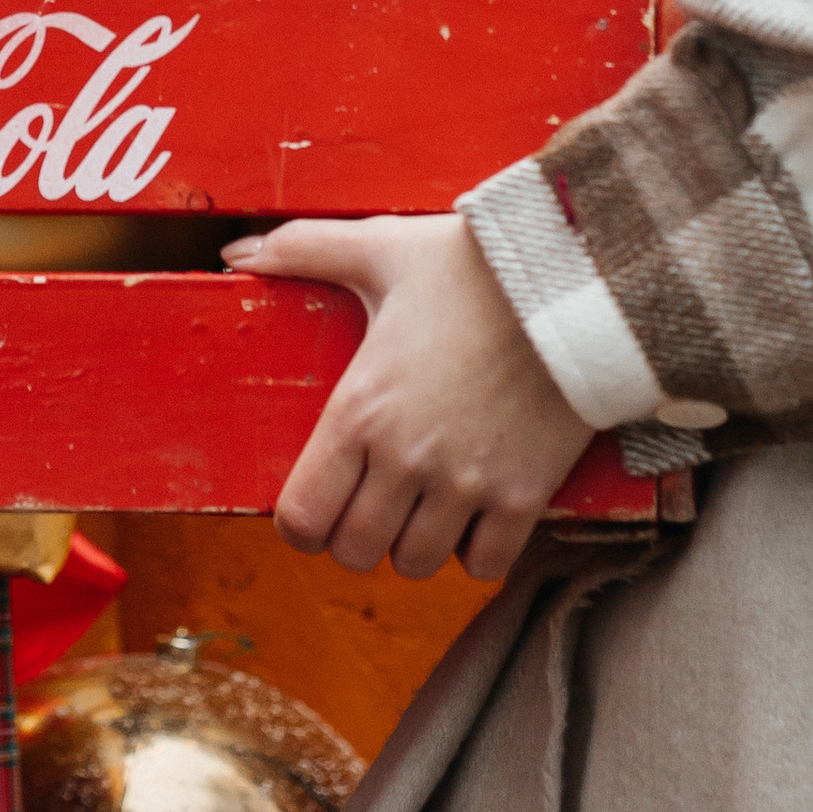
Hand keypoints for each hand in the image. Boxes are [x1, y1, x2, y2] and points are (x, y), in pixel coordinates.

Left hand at [224, 213, 595, 583]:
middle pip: (354, 552)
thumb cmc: (473, 264)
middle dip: (354, 535)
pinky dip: (475, 551)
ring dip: (411, 544)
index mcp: (360, 409)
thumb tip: (236, 253)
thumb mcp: (381, 246)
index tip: (317, 504)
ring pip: (415, 565)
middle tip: (371, 503)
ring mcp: (467, 483)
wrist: (576, 280)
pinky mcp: (523, 495)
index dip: (301, 523)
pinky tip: (474, 514)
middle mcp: (406, 458)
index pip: (302, 518)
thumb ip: (304, 248)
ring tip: (422, 507)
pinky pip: (485, 564)